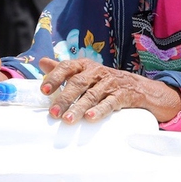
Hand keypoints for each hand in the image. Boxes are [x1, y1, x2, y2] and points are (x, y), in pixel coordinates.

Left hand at [39, 57, 180, 123]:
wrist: (138, 88)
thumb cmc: (105, 81)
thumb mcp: (85, 72)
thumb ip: (64, 69)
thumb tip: (42, 62)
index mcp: (86, 65)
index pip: (68, 67)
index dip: (55, 77)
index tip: (44, 90)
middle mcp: (97, 72)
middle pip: (78, 83)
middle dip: (65, 98)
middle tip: (53, 112)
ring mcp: (110, 83)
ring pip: (92, 95)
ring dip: (79, 107)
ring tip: (67, 119)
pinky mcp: (122, 95)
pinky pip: (109, 103)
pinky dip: (99, 110)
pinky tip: (90, 118)